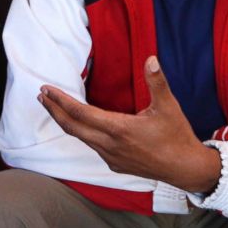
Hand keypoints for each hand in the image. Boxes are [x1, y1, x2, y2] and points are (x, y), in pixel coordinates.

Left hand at [38, 56, 220, 192]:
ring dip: (66, 122)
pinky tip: (82, 126)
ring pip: (81, 138)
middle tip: (42, 96)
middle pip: (72, 127)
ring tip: (55, 108)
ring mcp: (111, 157)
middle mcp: (109, 145)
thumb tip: (150, 58)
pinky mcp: (116, 164)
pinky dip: (81, 133)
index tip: (46, 90)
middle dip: (54, 111)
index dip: (60, 100)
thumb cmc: (177, 136)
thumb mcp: (168, 106)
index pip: (80, 113)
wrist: (185, 169)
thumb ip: (156, 82)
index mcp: (119, 129)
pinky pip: (92, 147)